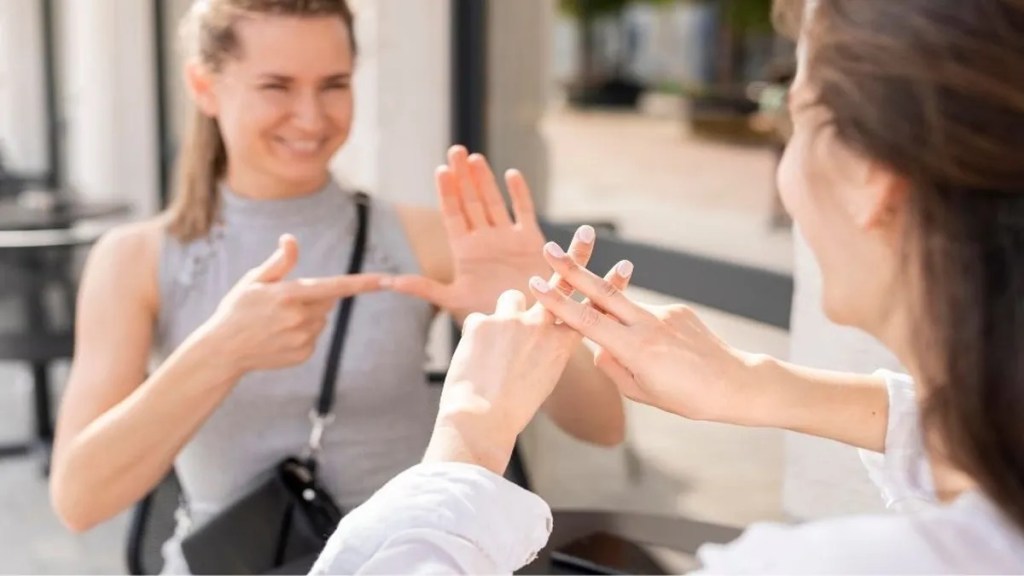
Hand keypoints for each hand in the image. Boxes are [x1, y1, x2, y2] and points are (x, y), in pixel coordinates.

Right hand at [200, 235, 388, 375]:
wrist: (223, 350)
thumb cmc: (237, 309)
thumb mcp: (254, 280)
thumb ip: (279, 262)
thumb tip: (291, 239)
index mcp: (289, 295)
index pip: (335, 287)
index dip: (363, 284)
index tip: (386, 280)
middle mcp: (299, 318)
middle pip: (327, 300)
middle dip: (314, 297)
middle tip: (283, 302)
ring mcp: (303, 339)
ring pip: (321, 319)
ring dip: (308, 316)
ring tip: (277, 321)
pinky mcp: (303, 354)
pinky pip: (314, 337)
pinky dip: (303, 334)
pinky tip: (279, 336)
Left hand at [389, 146, 549, 320]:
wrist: (525, 324)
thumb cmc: (489, 314)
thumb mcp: (454, 300)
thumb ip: (425, 288)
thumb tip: (389, 281)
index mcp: (464, 250)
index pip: (453, 214)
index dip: (447, 192)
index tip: (441, 170)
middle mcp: (484, 239)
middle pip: (471, 201)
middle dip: (463, 176)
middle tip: (455, 150)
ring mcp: (507, 238)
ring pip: (494, 202)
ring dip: (485, 180)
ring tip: (475, 158)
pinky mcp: (530, 241)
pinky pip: (524, 212)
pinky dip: (519, 194)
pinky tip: (511, 174)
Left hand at [423, 227, 628, 473]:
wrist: (480, 421)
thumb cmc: (511, 408)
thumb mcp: (541, 380)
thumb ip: (544, 352)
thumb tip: (535, 336)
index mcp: (561, 347)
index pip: (589, 309)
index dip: (607, 287)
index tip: (624, 268)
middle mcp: (541, 327)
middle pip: (561, 284)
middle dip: (573, 258)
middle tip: (586, 233)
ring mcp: (512, 320)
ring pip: (511, 299)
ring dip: (504, 316)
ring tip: (494, 348)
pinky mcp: (483, 320)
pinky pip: (477, 320)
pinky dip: (475, 338)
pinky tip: (473, 360)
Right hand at [529, 242, 751, 422]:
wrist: (736, 383)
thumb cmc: (688, 398)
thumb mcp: (641, 393)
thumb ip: (612, 368)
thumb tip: (597, 347)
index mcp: (634, 349)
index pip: (587, 321)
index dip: (559, 302)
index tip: (537, 284)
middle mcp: (648, 324)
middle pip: (601, 292)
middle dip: (573, 270)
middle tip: (550, 249)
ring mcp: (665, 313)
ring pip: (627, 309)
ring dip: (616, 319)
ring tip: (643, 353)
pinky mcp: (679, 310)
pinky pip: (650, 318)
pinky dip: (646, 332)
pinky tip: (668, 356)